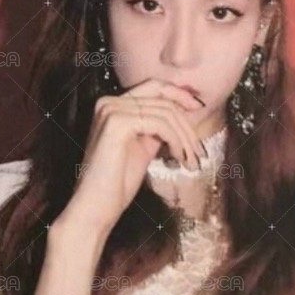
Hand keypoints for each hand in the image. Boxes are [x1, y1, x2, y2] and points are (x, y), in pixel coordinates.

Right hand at [52, 78, 206, 235]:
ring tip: (191, 161)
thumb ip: (158, 126)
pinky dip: (175, 140)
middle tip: (199, 150)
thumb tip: (185, 111)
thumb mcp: (143, 146)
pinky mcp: (117, 123)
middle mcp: (109, 102)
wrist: (96, 207)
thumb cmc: (117, 183)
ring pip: (165, 112)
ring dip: (184, 138)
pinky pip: (160, 124)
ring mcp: (111, 110)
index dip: (179, 94)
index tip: (198, 108)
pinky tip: (178, 158)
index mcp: (112, 105)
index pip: (154, 87)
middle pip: (162, 97)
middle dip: (186, 122)